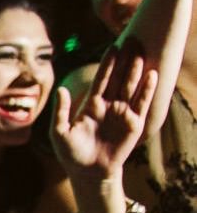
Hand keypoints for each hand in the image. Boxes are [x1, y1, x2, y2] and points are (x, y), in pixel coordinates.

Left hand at [53, 46, 158, 184]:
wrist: (88, 172)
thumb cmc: (71, 153)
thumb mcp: (59, 133)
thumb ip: (60, 112)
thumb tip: (61, 90)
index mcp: (91, 104)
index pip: (101, 79)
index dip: (107, 64)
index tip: (113, 47)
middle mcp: (109, 105)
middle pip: (119, 78)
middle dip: (125, 60)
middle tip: (133, 40)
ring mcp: (122, 112)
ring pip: (131, 86)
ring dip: (136, 70)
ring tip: (142, 52)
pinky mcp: (134, 123)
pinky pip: (142, 103)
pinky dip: (147, 89)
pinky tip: (153, 74)